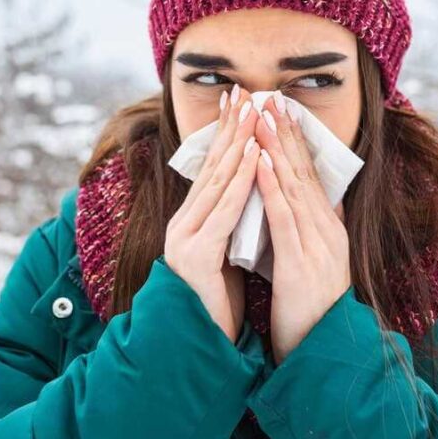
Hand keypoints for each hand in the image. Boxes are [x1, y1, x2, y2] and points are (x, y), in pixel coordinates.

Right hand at [164, 84, 259, 342]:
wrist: (195, 346)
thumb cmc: (215, 304)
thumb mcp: (225, 253)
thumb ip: (232, 224)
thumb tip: (251, 194)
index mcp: (194, 222)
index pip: (212, 170)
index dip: (227, 136)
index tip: (240, 104)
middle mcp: (185, 222)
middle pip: (212, 166)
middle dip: (230, 128)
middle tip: (244, 91)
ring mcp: (186, 236)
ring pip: (217, 181)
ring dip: (237, 143)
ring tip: (252, 112)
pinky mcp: (196, 254)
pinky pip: (224, 211)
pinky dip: (240, 181)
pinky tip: (252, 157)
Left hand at [252, 92, 350, 364]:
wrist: (324, 354)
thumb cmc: (310, 312)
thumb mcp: (310, 263)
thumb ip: (303, 233)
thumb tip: (292, 204)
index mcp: (328, 229)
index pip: (310, 175)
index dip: (294, 141)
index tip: (280, 109)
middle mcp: (326, 230)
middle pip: (304, 171)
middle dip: (285, 133)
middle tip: (269, 96)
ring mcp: (317, 245)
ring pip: (294, 186)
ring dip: (276, 148)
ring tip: (262, 115)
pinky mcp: (301, 263)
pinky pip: (283, 217)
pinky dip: (270, 186)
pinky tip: (260, 162)